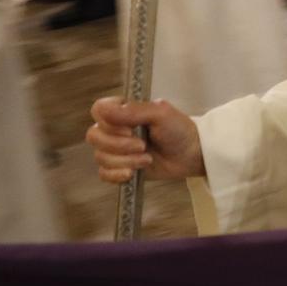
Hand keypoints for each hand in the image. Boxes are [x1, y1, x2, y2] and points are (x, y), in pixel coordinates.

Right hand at [86, 97, 203, 183]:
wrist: (191, 154)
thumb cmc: (179, 130)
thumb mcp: (161, 113)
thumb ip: (133, 110)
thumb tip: (105, 110)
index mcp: (123, 111)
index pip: (98, 110)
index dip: (109, 122)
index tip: (130, 128)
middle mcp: (115, 129)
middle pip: (94, 136)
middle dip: (118, 145)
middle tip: (142, 145)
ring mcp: (116, 149)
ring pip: (100, 156)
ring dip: (125, 160)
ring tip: (147, 159)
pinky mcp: (119, 167)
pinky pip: (103, 173)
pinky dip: (116, 175)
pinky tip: (132, 173)